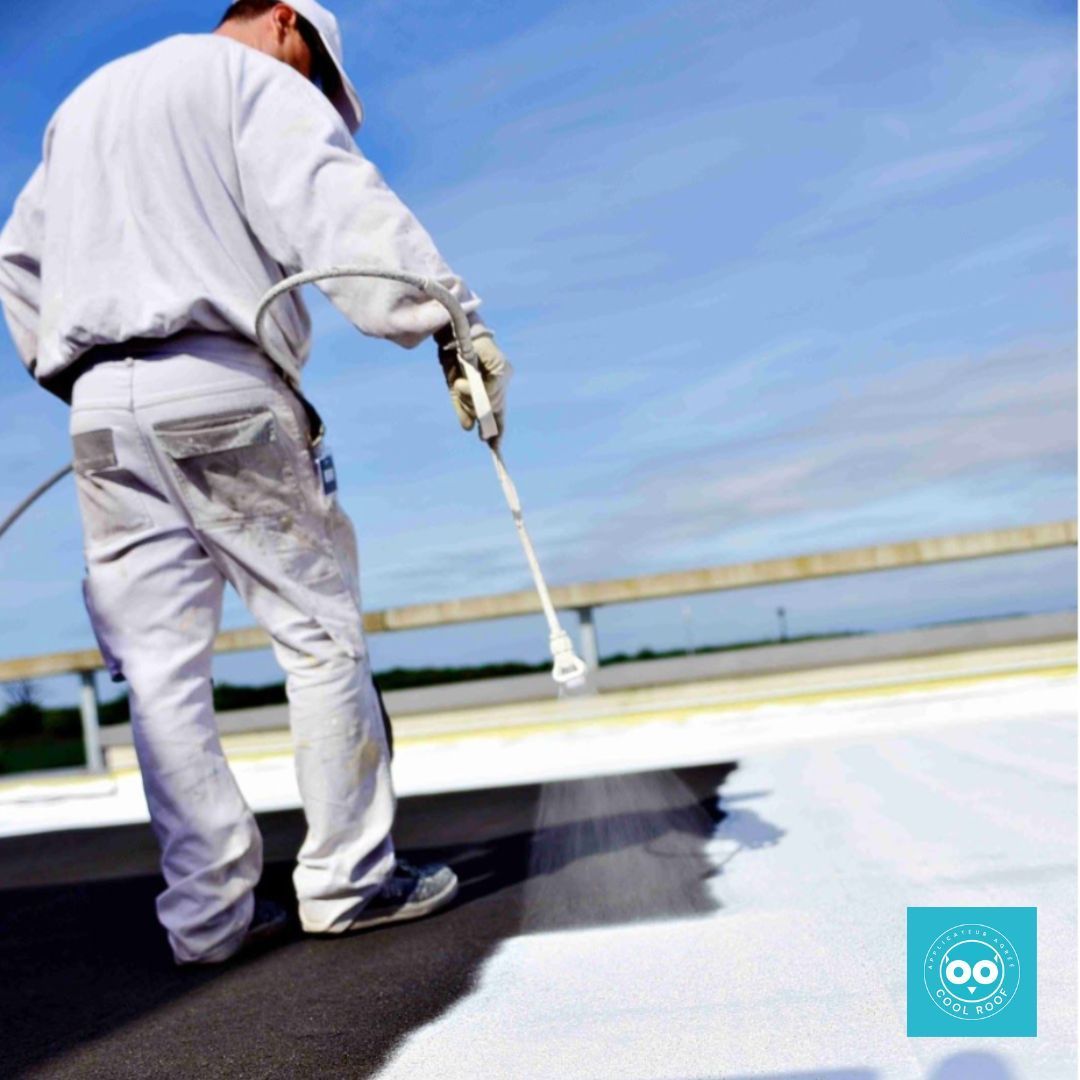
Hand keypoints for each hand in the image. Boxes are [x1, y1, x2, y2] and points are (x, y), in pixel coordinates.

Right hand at [436, 329, 511, 443]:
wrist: (451, 327)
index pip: (498, 413)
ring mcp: (503, 373)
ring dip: (470, 398)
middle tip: (479, 426)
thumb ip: (463, 407)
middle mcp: (500, 380)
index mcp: (490, 387)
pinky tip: (462, 382)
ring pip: (491, 401)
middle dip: (481, 416)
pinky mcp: (500, 366)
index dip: (497, 430)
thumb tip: (468, 428)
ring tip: (458, 384)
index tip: (496, 449)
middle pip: (494, 410)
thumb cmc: (453, 356)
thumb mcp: (454, 387)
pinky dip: (473, 389)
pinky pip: (490, 389)